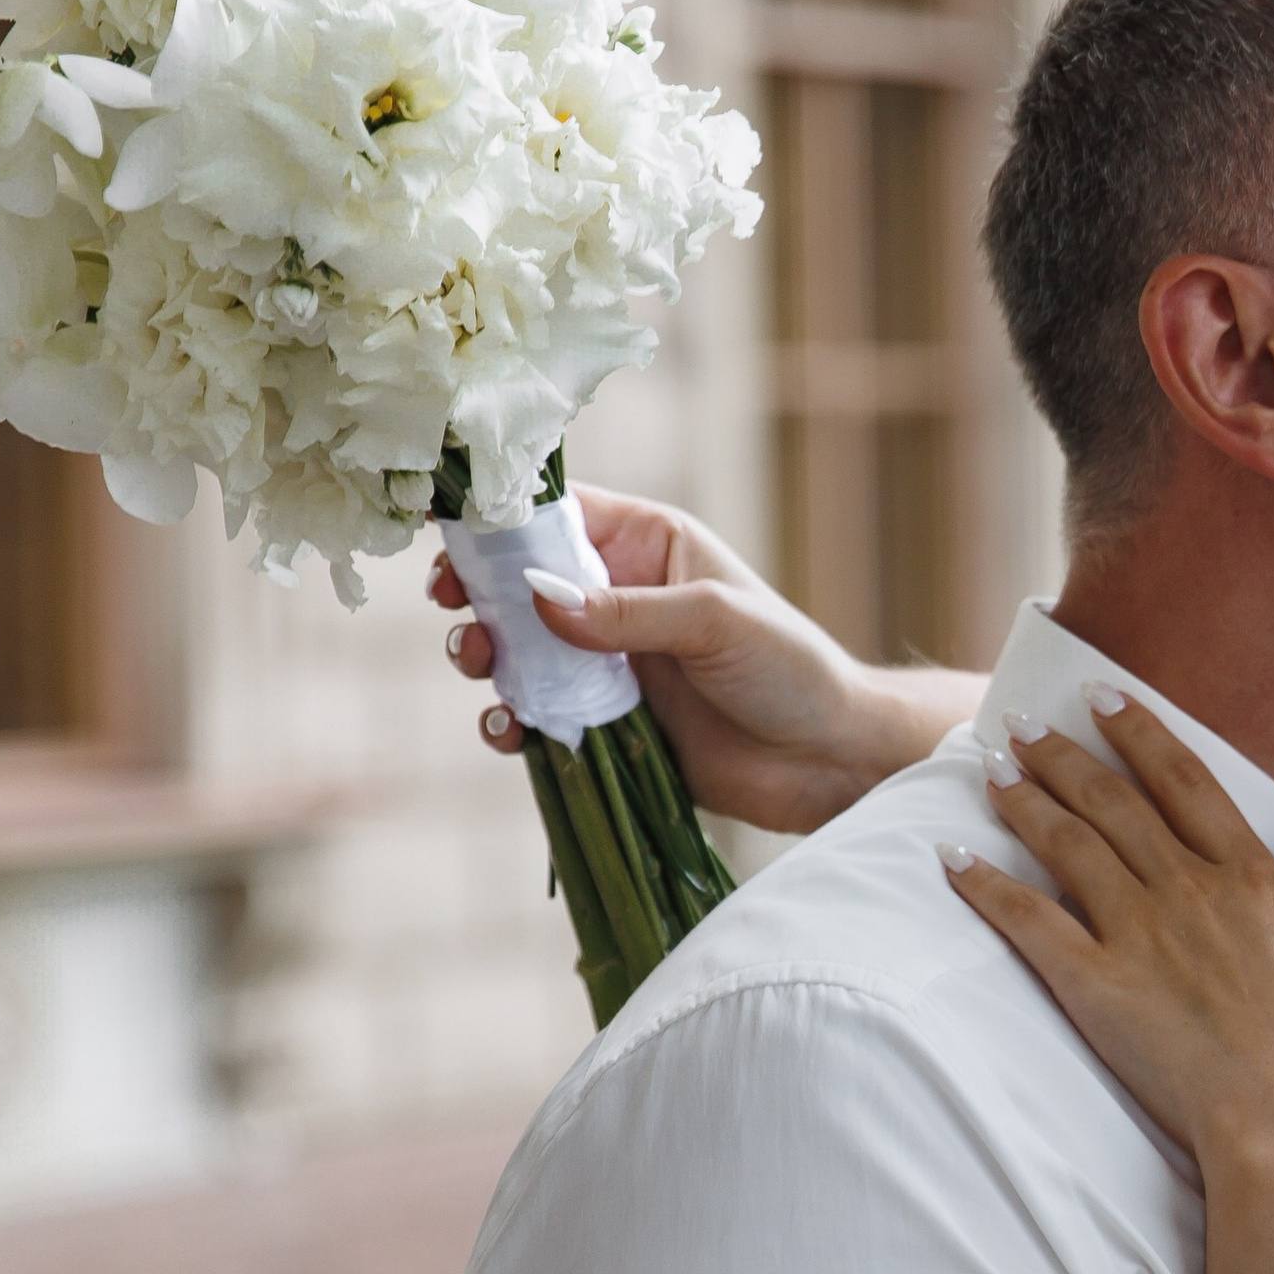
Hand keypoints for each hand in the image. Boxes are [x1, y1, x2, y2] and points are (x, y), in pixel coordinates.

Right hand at [430, 486, 975, 829]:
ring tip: (481, 664)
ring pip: (517, 650)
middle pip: (517, 583)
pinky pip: (538, 716)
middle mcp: (616, 598)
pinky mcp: (602, 725)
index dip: (496, 518)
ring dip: (486, 656)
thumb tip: (536, 596)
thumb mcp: (714, 622)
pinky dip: (511, 721)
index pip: (554, 513)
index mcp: (645, 545)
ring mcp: (605, 663)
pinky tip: (510, 729)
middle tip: (457, 609)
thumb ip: (626, 613)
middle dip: (478, 593)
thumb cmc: (791, 670)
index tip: (445, 530)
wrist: (828, 760)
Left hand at [945, 697, 1273, 1166]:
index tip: (1104, 697)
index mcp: (1256, 881)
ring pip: (1068, 844)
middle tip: (1019, 723)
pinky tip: (951, 860)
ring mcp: (1141, 934)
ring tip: (988, 772)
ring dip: (1023, 801)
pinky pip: (1027, 921)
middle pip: (1114, 802)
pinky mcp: (1096, 984)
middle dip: (1063, 755)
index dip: (1140, 734)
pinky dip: (985, 885)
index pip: (1186, 782)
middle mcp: (1193, 891)